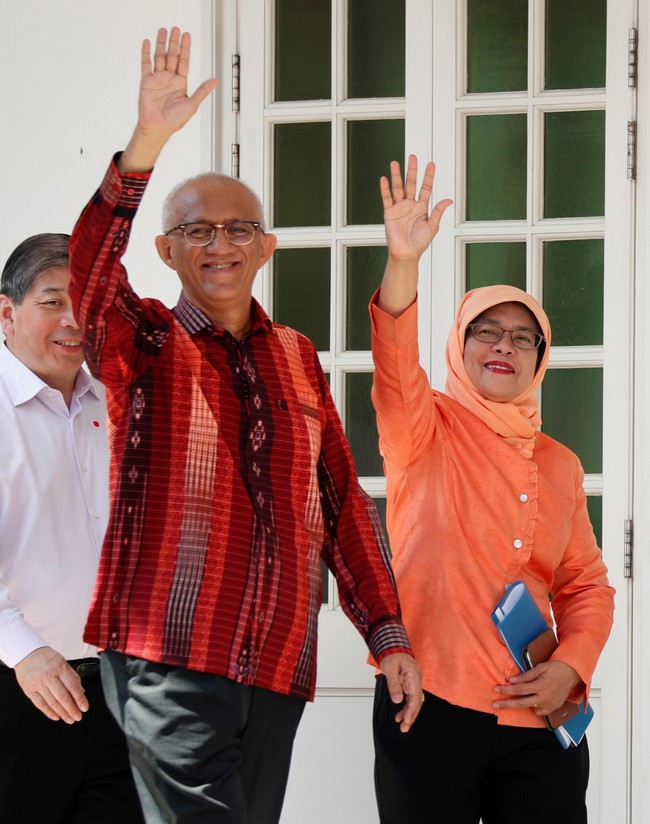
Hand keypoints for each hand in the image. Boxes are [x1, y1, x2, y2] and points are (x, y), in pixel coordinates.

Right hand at [14, 647, 88, 722]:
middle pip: (63, 697)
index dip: (80, 699)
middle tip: (77, 717)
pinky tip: (56, 717)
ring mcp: (38, 684)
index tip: (84, 708)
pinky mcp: (29, 690)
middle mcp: (49, 676)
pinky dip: (49, 712)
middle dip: (72, 710)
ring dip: (62, 713)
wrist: (27, 653)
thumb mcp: (63, 662)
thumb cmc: (47, 658)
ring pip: (52, 702)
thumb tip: (81, 692)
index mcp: (60, 668)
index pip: (73, 686)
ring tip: (69, 719)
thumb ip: (72, 677)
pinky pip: (40, 704)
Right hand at [120, 26, 217, 171]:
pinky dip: (146, 53)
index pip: (184, 61)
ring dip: (161, 43)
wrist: (158, 127)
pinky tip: (148, 43)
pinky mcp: (146, 82)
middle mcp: (169, 79)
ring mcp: (157, 79)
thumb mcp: (192, 105)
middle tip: (175, 29)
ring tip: (163, 30)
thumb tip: (216, 80)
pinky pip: (146, 64)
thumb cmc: (174, 121)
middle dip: (174, 42)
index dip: (186, 48)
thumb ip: (202, 90)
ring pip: (159, 57)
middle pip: (172, 56)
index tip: (187, 36)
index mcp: (180, 84)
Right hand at [375, 155, 451, 316]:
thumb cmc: (420, 243)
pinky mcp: (389, 213)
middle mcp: (410, 205)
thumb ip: (438, 212)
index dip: (428, 176)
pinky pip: (387, 199)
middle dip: (412, 170)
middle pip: (411, 184)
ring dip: (396, 176)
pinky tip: (384, 179)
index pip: (426, 188)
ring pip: (398, 188)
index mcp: (422, 207)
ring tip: (395, 163)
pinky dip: (385, 189)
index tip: (431, 164)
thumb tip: (449, 200)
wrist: (406, 254)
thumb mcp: (432, 227)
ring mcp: (399, 208)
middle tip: (413, 157)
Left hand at [378, 652, 423, 732]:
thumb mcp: (390, 668)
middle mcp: (416, 680)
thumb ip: (393, 684)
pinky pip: (410, 698)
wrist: (392, 646)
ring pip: (414, 701)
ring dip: (409, 713)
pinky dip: (406, 707)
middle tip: (404, 728)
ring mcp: (413, 682)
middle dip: (411, 716)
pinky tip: (401, 714)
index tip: (407, 720)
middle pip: (417, 701)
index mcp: (413, 675)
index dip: (412, 710)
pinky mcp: (409, 684)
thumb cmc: (392, 655)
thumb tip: (397, 700)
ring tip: (402, 724)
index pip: (415, 696)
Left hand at [492, 660, 581, 717]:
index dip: (506, 690)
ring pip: (530, 709)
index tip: (496, 689)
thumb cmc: (556, 668)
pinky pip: (540, 712)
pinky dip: (533, 708)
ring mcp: (550, 704)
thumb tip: (512, 680)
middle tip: (495, 704)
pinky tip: (529, 702)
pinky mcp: (554, 707)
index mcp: (540, 686)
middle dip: (507, 704)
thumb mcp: (540, 667)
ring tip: (510, 702)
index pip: (519, 690)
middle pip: (522, 703)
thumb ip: (526, 676)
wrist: (572, 673)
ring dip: (520, 705)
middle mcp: (545, 697)